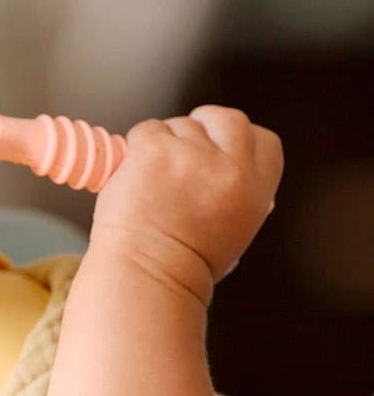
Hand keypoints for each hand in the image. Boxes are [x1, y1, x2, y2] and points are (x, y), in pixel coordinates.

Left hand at [89, 106, 282, 302]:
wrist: (147, 276)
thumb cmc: (182, 264)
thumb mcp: (234, 230)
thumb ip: (235, 193)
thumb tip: (221, 167)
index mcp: (255, 190)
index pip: (262, 139)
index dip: (237, 138)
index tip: (217, 145)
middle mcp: (229, 167)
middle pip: (226, 118)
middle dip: (204, 126)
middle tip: (179, 149)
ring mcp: (191, 156)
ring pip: (178, 125)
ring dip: (162, 145)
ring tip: (151, 185)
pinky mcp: (154, 151)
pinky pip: (146, 131)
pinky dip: (135, 151)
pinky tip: (133, 180)